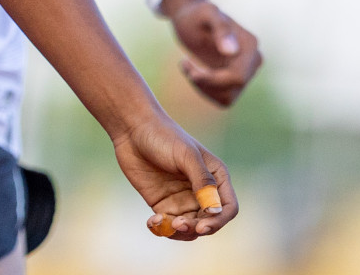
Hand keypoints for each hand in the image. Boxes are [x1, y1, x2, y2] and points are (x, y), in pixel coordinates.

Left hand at [111, 115, 237, 239]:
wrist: (132, 128)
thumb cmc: (163, 135)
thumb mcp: (186, 155)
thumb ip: (202, 181)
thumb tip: (216, 210)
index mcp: (215, 177)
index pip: (227, 208)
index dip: (218, 221)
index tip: (201, 226)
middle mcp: (202, 191)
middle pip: (208, 221)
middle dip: (195, 228)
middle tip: (178, 224)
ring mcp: (182, 199)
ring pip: (189, 227)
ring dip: (178, 232)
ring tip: (162, 222)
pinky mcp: (162, 203)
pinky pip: (168, 224)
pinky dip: (162, 229)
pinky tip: (152, 222)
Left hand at [168, 0, 262, 106]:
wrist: (190, 18)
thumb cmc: (196, 14)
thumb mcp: (205, 13)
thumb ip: (220, 28)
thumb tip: (233, 51)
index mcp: (250, 45)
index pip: (238, 77)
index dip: (213, 80)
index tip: (189, 69)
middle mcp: (253, 61)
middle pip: (233, 89)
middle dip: (206, 82)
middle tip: (185, 63)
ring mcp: (246, 72)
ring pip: (227, 98)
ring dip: (203, 87)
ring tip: (188, 65)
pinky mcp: (234, 80)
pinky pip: (223, 98)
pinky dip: (204, 89)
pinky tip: (193, 72)